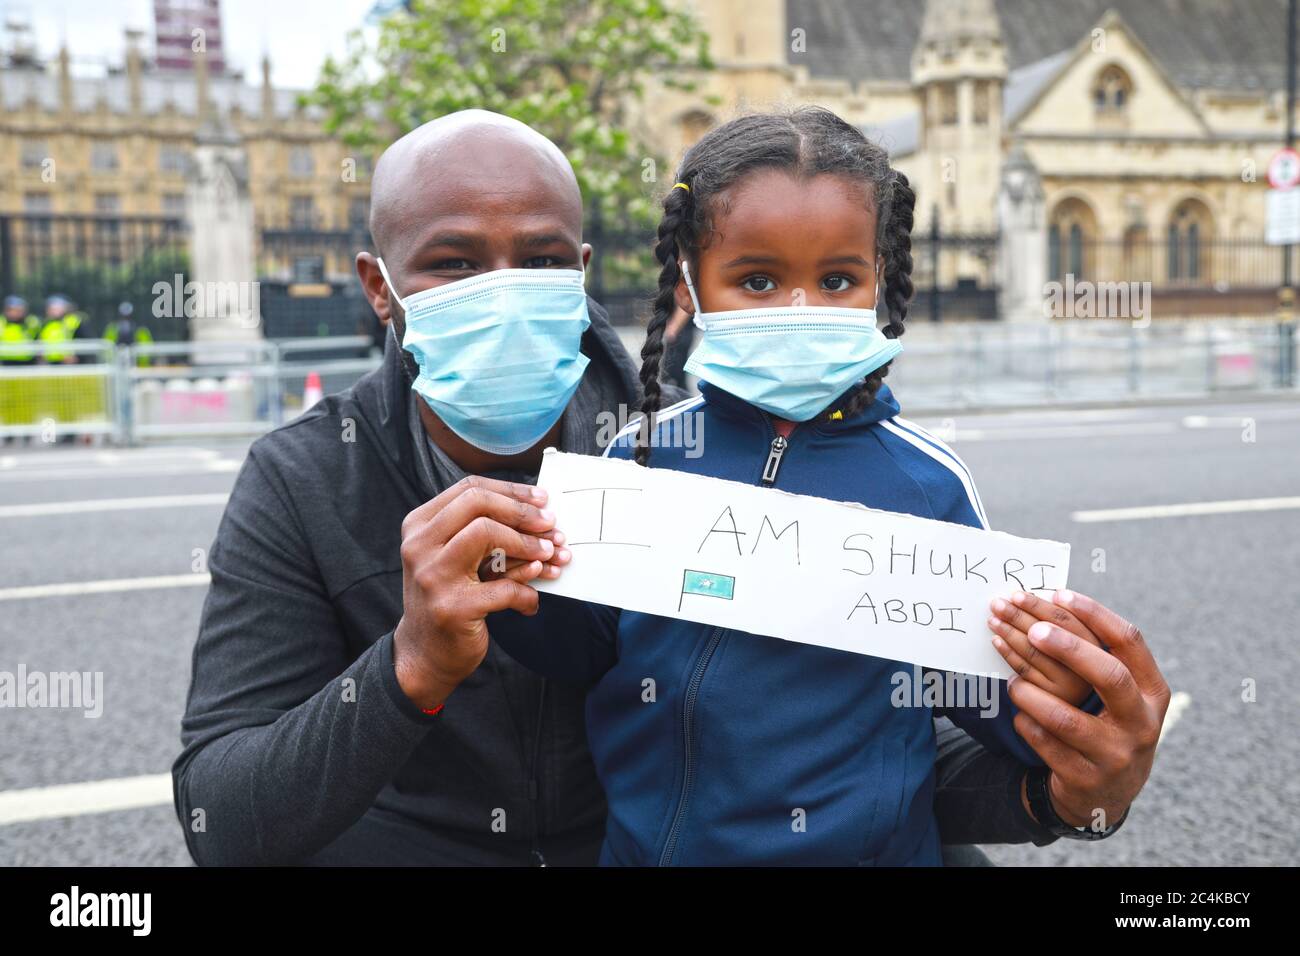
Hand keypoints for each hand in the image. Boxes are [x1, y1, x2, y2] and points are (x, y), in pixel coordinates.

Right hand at [393, 475, 571, 709]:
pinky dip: (526, 593)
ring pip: (487, 534)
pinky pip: (504, 588)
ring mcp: (432, 576)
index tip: (542, 500)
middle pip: (477, 504)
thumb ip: (484, 534)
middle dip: (522, 512)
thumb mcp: (456, 559)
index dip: (511, 491)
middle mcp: (419, 546)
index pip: (469, 489)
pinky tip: (531, 602)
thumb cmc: (449, 598)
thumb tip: (539, 514)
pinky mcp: (453, 608)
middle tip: (551, 525)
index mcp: (419, 526)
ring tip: (551, 555)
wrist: (424, 655)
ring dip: (528, 544)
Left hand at [988, 590, 1100, 705]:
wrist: (1075, 705)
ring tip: (993, 619)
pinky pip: (1024, 670)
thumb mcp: (1078, 642)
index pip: (1068, 620)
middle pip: (1050, 633)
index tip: (1018, 595)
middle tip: (999, 603)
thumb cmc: (1071, 661)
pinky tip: (997, 640)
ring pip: (1034, 651)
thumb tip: (1023, 600)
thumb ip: (1059, 623)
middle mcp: (1089, 666)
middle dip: (1020, 615)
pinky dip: (1008, 652)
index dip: (1040, 606)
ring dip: (1010, 631)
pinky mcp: (1051, 699)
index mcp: (1097, 644)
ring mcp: (1069, 684)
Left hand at [1003, 590, 1169, 829]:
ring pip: (1066, 718)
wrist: (1107, 793)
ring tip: (1012, 682)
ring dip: (1030, 693)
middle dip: (1069, 648)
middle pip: (1110, 676)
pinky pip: (1045, 743)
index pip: (1130, 642)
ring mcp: (1115, 754)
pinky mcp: (1085, 778)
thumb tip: (1049, 600)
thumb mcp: (1118, 694)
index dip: (1095, 614)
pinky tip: (1018, 714)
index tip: (1058, 593)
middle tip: (1032, 630)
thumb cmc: (1106, 723)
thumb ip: (1097, 655)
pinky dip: (1025, 723)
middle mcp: (1141, 722)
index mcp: (1152, 691)